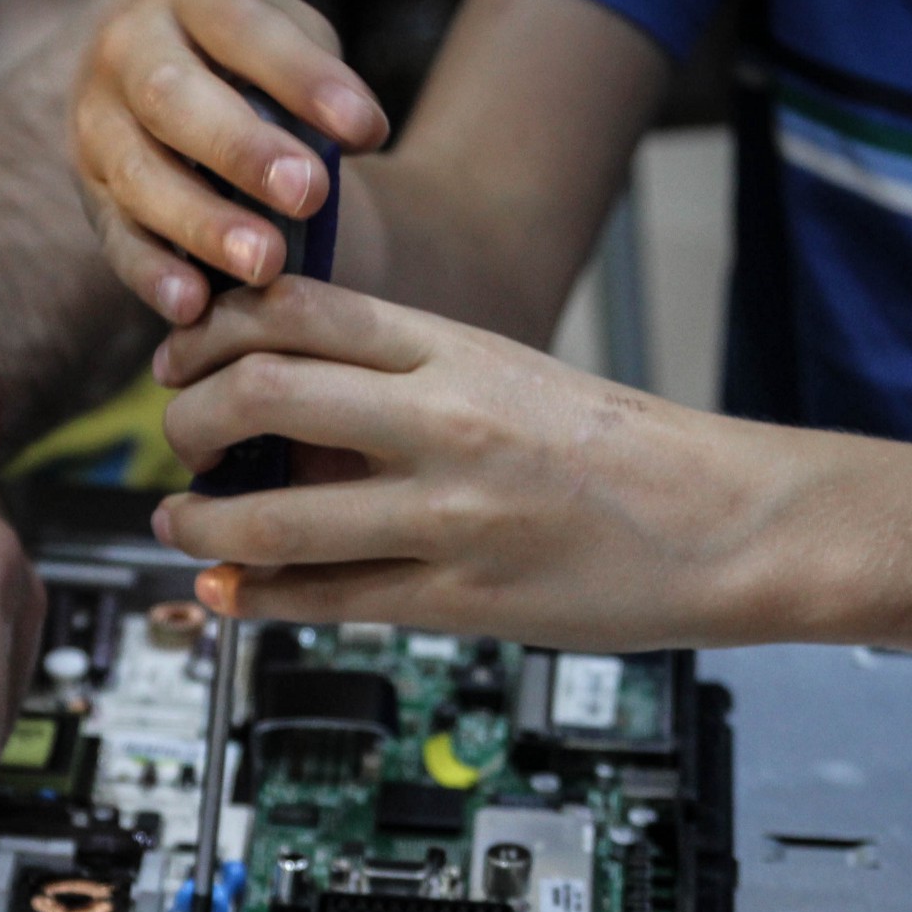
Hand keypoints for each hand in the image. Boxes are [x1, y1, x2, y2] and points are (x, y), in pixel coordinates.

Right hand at [72, 0, 387, 322]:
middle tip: (309, 194)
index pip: (244, 29)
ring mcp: (96, 125)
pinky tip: (194, 306)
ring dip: (204, 224)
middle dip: (242, 150)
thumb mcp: (283, 38)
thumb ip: (315, 79)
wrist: (143, 57)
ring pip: (142, 176)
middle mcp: (126, 51)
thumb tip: (360, 134)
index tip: (366, 129)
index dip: (303, 79)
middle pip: (173, 98)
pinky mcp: (91, 194)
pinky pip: (116, 237)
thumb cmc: (240, 56)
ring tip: (266, 263)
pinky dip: (154, 274)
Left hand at [148, 279, 817, 650]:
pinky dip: (256, 599)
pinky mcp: (461, 600)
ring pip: (275, 518)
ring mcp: (451, 516)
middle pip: (263, 394)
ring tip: (180, 525)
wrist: (734, 523)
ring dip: (201, 525)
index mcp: (459, 349)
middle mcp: (446, 422)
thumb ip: (409, 383)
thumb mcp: (512, 377)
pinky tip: (225, 594)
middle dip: (189, 420)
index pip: (297, 310)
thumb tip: (290, 400)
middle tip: (177, 439)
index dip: (212, 330)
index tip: (181, 357)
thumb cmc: (625, 452)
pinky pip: (328, 601)